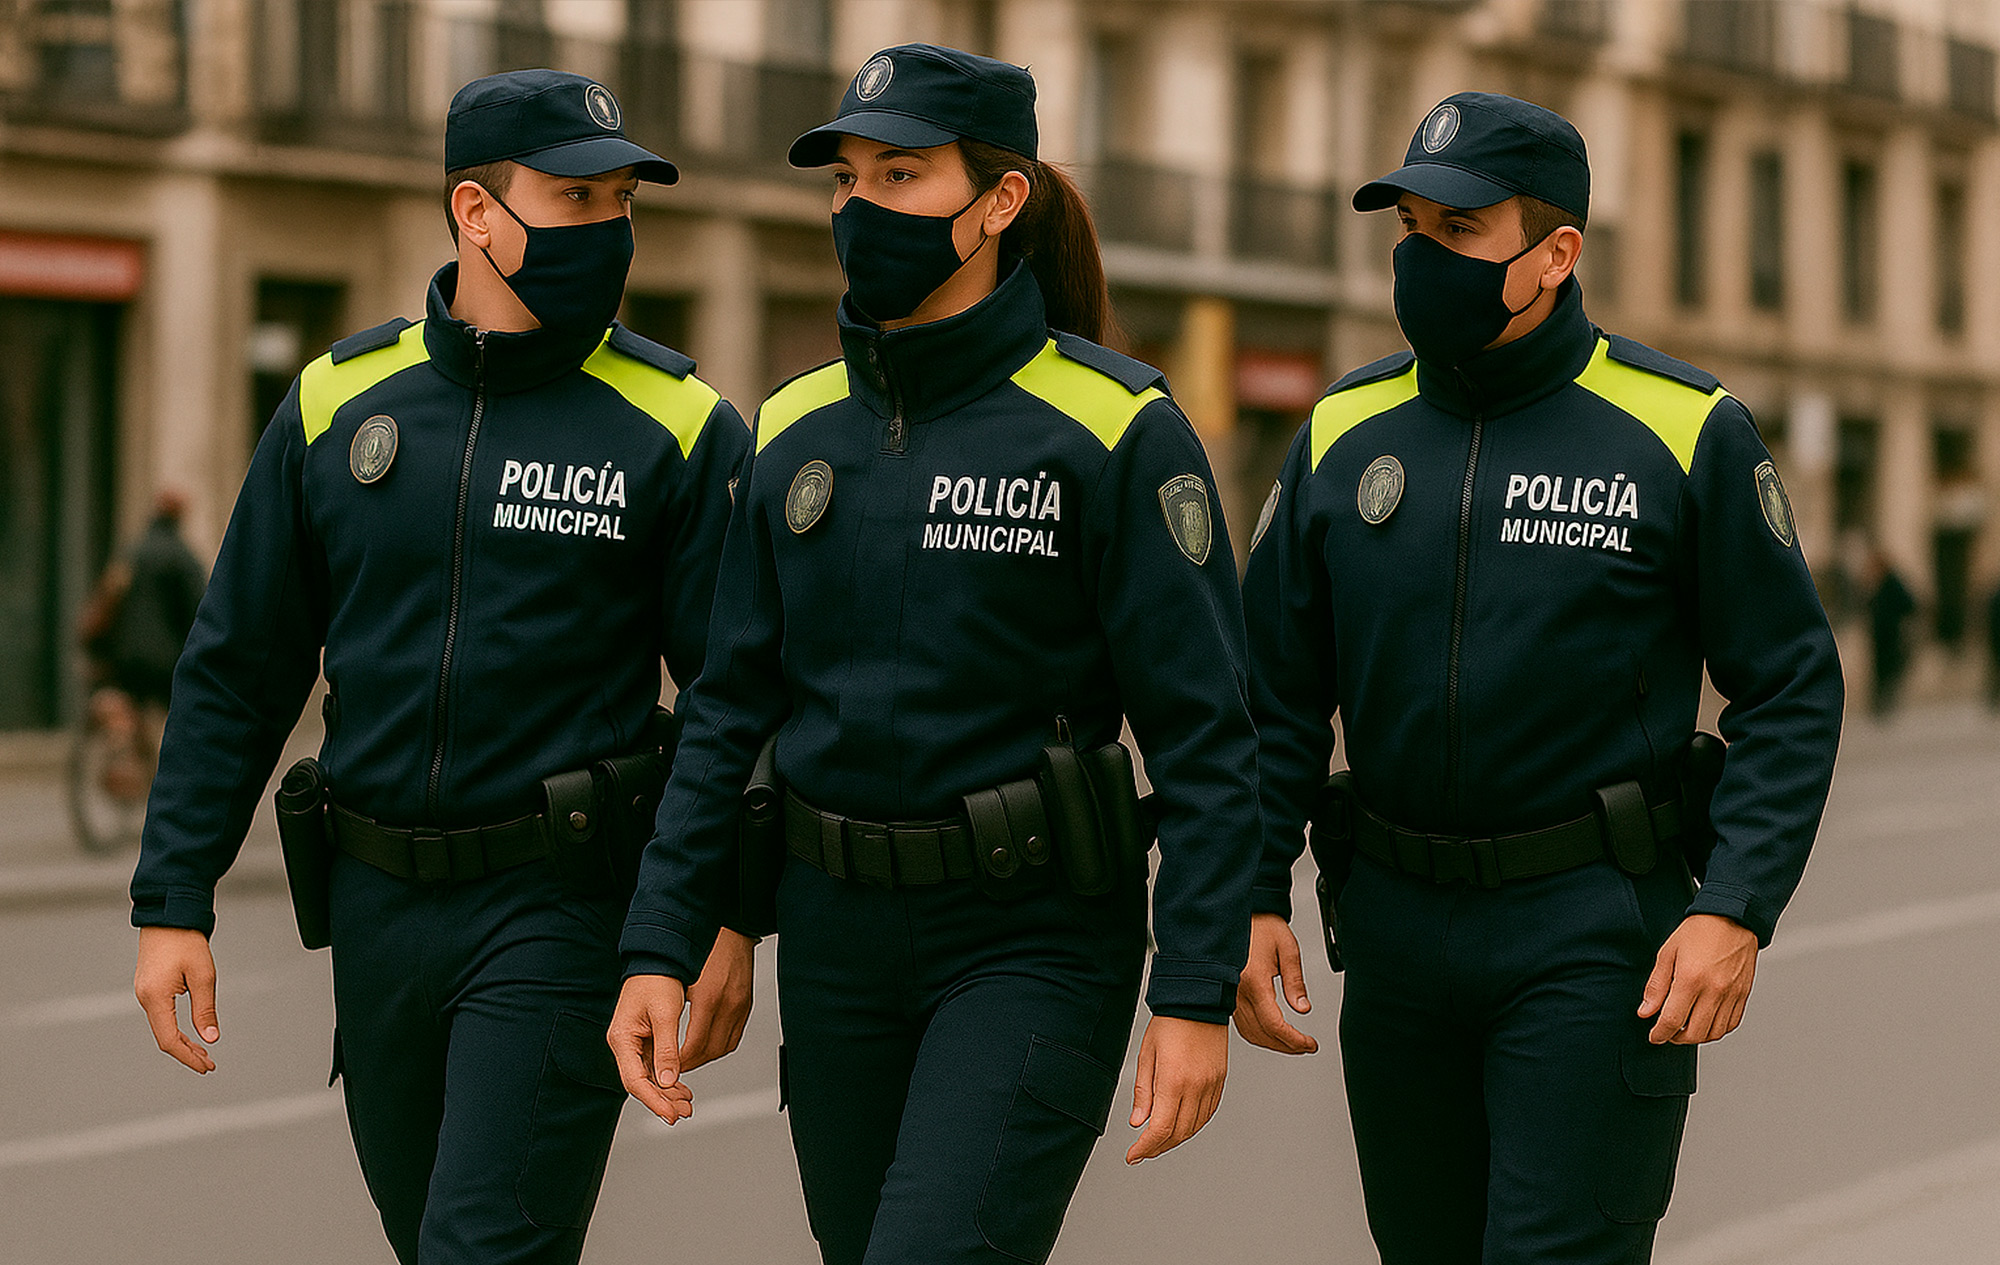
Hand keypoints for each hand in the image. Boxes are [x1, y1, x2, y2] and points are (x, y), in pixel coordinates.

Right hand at [135, 926, 219, 1072]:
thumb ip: (204, 1009)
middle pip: (164, 1037)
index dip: (188, 1057)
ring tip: (204, 1052)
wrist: (169, 915)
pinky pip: (161, 1015)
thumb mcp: (203, 975)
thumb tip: (211, 1038)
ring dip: (182, 1041)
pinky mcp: (148, 987)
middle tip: (210, 1064)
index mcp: (155, 998)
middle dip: (187, 1053)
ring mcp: (144, 992)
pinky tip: (191, 1032)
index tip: (207, 1067)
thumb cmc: (187, 942)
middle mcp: (144, 998)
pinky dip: (176, 1028)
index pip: (169, 1040)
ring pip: (162, 1027)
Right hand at [607, 974, 693, 1122]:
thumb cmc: (658, 979)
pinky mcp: (645, 1039)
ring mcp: (634, 1043)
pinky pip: (655, 1065)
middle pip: (641, 1082)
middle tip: (685, 1113)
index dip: (654, 1100)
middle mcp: (624, 1043)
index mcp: (622, 1038)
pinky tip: (682, 1087)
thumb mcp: (665, 1014)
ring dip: (667, 1092)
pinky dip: (668, 1077)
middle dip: (662, 1100)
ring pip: (649, 1076)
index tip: (672, 1115)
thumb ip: (666, 1049)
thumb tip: (668, 1082)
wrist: (658, 957)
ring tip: (687, 1104)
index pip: (635, 1080)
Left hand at [680, 928, 755, 1072]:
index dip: (678, 1061)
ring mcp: (740, 1004)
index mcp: (708, 998)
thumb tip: (656, 1037)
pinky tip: (706, 1042)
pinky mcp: (746, 1003)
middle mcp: (728, 1003)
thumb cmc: (699, 945)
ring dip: (706, 1055)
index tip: (666, 1064)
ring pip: (724, 1047)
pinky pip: (734, 1036)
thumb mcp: (676, 977)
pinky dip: (720, 1044)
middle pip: (710, 1051)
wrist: (727, 924)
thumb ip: (669, 1010)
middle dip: (691, 1062)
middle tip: (674, 1064)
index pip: (693, 1047)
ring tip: (688, 1055)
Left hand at [1125, 1016, 1227, 1163]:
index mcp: (1174, 1081)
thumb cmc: (1169, 1023)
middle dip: (1159, 1147)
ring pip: (1195, 1126)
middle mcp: (1196, 1087)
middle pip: (1179, 1133)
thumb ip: (1143, 1092)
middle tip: (1143, 1151)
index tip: (1133, 1155)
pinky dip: (1193, 1124)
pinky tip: (1181, 1125)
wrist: (1197, 1001)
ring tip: (1159, 1140)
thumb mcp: (1146, 1056)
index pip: (1161, 1129)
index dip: (1145, 1147)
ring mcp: (1211, 1085)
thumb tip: (1138, 1123)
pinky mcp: (1220, 1080)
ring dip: (1176, 1138)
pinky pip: (1208, 1112)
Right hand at [1233, 913, 1317, 1054]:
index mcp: (1254, 982)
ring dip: (1273, 1044)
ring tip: (1293, 1043)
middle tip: (1306, 1046)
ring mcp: (1231, 996)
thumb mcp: (1288, 950)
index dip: (1294, 1040)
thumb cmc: (1262, 926)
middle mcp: (1238, 992)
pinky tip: (1273, 1034)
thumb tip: (1303, 1009)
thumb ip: (1295, 983)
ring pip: (1250, 1033)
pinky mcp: (1229, 996)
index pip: (1274, 1025)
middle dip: (1287, 1046)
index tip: (1309, 1044)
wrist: (1240, 915)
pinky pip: (1242, 1024)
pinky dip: (1259, 1035)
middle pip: (1262, 1034)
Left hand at [1638, 914, 1758, 1044]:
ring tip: (1685, 1028)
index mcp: (1691, 979)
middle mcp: (1714, 990)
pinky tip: (1705, 1021)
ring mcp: (1732, 994)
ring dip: (1697, 1037)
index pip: (1673, 1020)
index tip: (1654, 1036)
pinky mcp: (1743, 994)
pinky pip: (1731, 1024)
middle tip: (1668, 1032)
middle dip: (1677, 1038)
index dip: (1660, 1034)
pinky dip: (1716, 1030)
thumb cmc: (1699, 931)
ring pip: (1714, 1033)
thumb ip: (1656, 986)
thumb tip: (1646, 1011)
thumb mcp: (1667, 953)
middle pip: (1694, 1033)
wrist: (1732, 918)